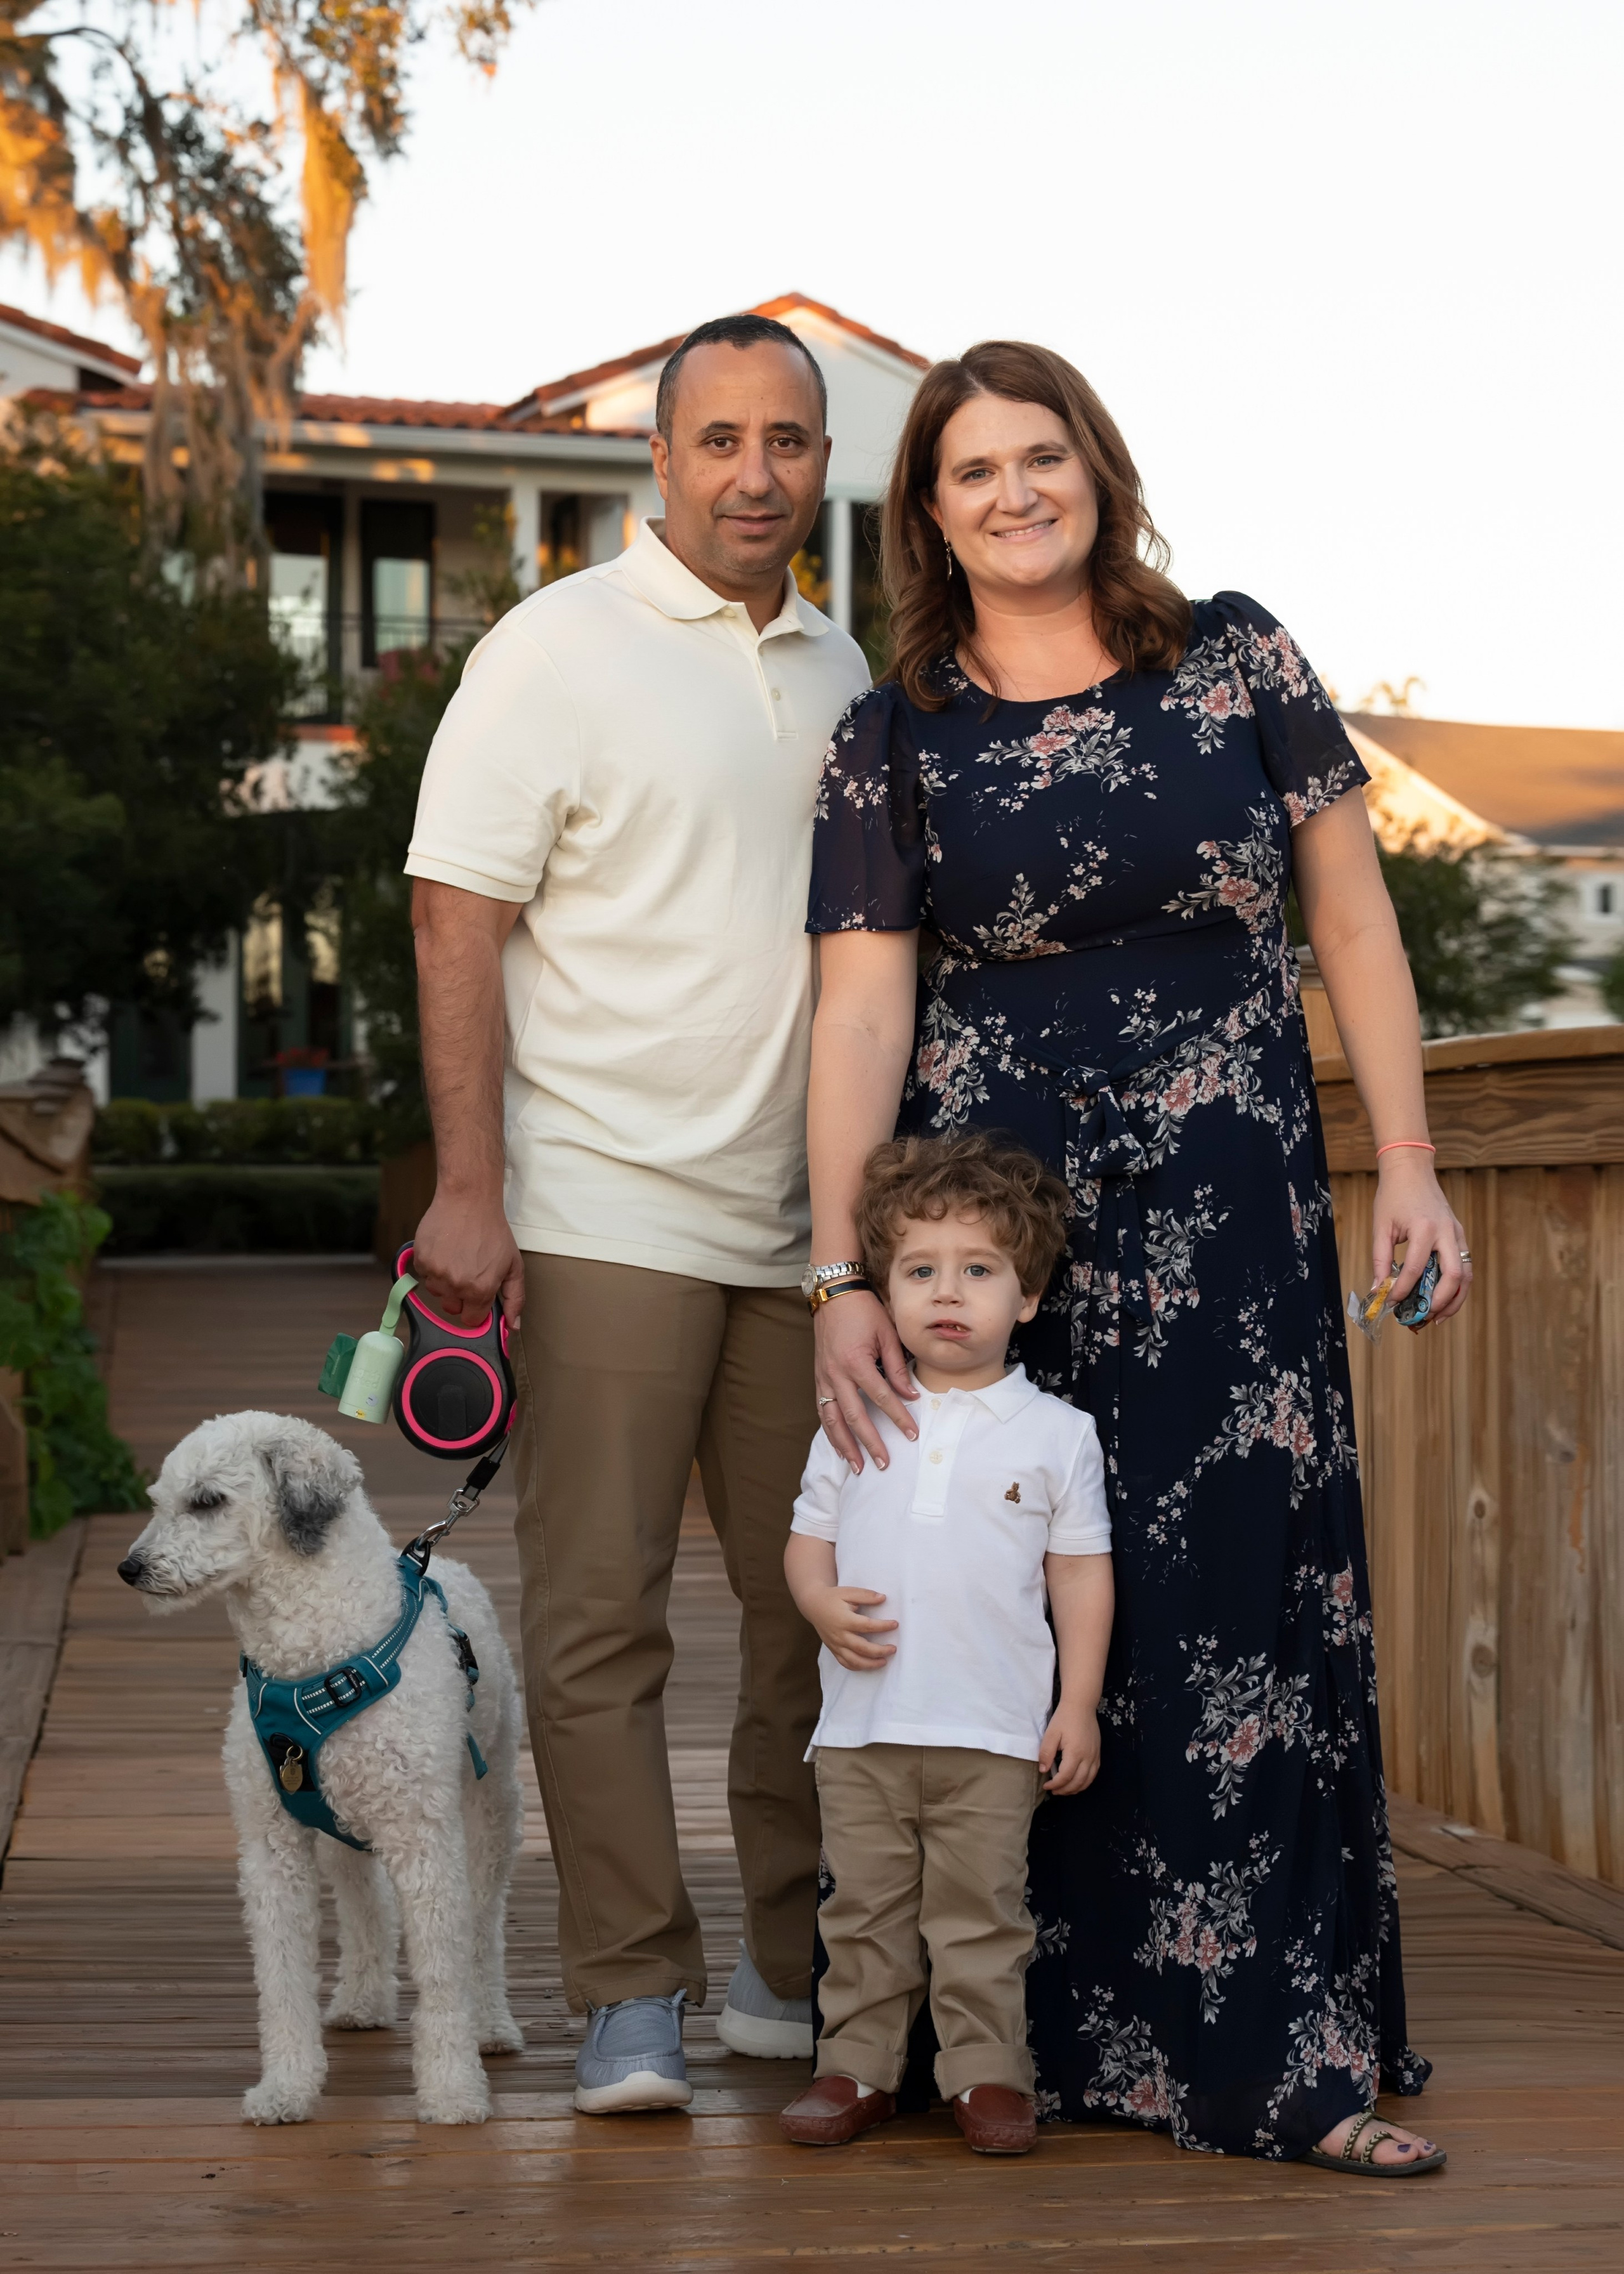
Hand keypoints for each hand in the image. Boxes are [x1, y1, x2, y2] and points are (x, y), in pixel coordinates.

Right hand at [411, 1187, 525, 1326]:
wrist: (468, 1200)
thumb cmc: (493, 1231)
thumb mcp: (513, 1265)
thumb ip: (515, 1298)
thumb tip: (512, 1326)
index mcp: (480, 1290)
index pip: (471, 1320)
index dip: (476, 1309)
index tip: (478, 1295)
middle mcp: (456, 1285)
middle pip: (452, 1308)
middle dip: (460, 1295)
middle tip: (469, 1270)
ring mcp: (436, 1273)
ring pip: (437, 1292)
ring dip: (445, 1281)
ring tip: (457, 1256)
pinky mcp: (421, 1260)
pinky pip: (424, 1275)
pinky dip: (433, 1266)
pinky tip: (445, 1249)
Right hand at [805, 1584, 897, 1670]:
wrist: (813, 1605)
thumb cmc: (833, 1597)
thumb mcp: (848, 1592)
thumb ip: (866, 1595)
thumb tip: (883, 1598)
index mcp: (844, 1620)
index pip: (867, 1626)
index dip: (883, 1626)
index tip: (895, 1624)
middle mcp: (839, 1635)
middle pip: (862, 1648)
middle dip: (880, 1651)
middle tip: (893, 1649)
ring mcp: (835, 1644)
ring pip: (854, 1660)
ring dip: (870, 1664)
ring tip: (884, 1662)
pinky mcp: (833, 1649)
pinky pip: (845, 1663)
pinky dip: (857, 1667)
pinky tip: (868, 1665)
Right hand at [813, 1289, 917, 1472]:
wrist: (834, 1294)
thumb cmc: (863, 1311)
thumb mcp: (887, 1334)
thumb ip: (896, 1367)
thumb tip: (910, 1395)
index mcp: (855, 1361)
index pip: (881, 1397)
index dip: (898, 1418)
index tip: (912, 1434)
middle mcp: (836, 1374)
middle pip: (854, 1417)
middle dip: (869, 1443)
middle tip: (884, 1463)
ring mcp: (823, 1378)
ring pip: (832, 1420)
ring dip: (845, 1445)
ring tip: (857, 1467)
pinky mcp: (818, 1378)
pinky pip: (822, 1411)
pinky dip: (831, 1431)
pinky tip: (840, 1446)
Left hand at [1040, 1700, 1100, 1795]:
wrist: (1081, 1706)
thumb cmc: (1064, 1718)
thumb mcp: (1051, 1733)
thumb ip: (1046, 1753)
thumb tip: (1044, 1770)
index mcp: (1075, 1753)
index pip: (1065, 1777)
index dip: (1055, 1785)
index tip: (1046, 1785)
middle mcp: (1088, 1757)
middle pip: (1078, 1783)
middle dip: (1064, 1790)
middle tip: (1053, 1791)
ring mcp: (1095, 1756)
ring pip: (1088, 1781)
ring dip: (1075, 1789)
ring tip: (1063, 1790)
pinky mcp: (1098, 1754)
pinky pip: (1093, 1774)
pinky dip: (1085, 1782)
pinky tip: (1076, 1782)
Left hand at [1373, 1153, 1471, 1322]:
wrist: (1411, 1170)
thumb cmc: (1393, 1196)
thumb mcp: (1381, 1227)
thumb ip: (1381, 1260)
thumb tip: (1377, 1290)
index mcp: (1424, 1228)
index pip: (1416, 1269)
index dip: (1404, 1290)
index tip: (1392, 1303)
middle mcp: (1446, 1232)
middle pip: (1453, 1276)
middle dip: (1441, 1302)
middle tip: (1424, 1318)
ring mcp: (1456, 1233)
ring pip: (1466, 1274)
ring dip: (1455, 1299)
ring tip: (1438, 1316)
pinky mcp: (1458, 1235)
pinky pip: (1464, 1265)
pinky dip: (1457, 1285)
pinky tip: (1443, 1298)